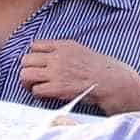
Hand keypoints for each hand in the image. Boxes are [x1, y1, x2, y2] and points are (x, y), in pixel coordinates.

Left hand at [21, 38, 139, 112]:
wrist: (113, 82)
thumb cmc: (102, 69)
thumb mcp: (82, 51)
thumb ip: (65, 52)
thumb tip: (51, 58)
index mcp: (64, 46)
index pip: (34, 45)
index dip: (33, 56)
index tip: (36, 64)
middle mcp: (57, 57)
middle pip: (26, 59)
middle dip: (27, 69)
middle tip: (32, 78)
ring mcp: (56, 72)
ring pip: (25, 74)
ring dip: (27, 82)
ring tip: (34, 87)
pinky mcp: (58, 88)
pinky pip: (36, 90)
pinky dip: (37, 93)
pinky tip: (45, 94)